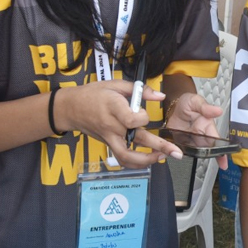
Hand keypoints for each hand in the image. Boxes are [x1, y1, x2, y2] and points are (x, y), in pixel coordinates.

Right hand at [54, 81, 181, 168]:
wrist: (71, 108)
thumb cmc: (93, 94)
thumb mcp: (116, 84)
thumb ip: (140, 90)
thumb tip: (161, 95)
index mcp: (113, 107)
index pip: (132, 119)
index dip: (142, 117)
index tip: (143, 112)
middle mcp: (112, 126)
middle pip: (137, 139)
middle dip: (159, 147)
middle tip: (176, 152)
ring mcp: (110, 138)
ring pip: (128, 156)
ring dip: (147, 160)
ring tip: (163, 157)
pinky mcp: (108, 144)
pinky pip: (122, 158)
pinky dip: (135, 163)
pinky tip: (149, 160)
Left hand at [165, 92, 226, 168]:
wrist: (173, 106)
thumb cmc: (188, 103)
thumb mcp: (196, 102)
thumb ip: (206, 107)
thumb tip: (218, 111)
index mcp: (207, 127)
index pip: (216, 142)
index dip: (221, 153)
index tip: (223, 164)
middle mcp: (201, 137)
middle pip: (206, 151)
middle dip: (205, 156)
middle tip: (201, 159)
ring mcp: (190, 141)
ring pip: (194, 153)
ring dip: (192, 156)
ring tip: (187, 156)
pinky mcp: (180, 144)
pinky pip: (181, 151)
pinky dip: (179, 154)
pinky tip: (176, 155)